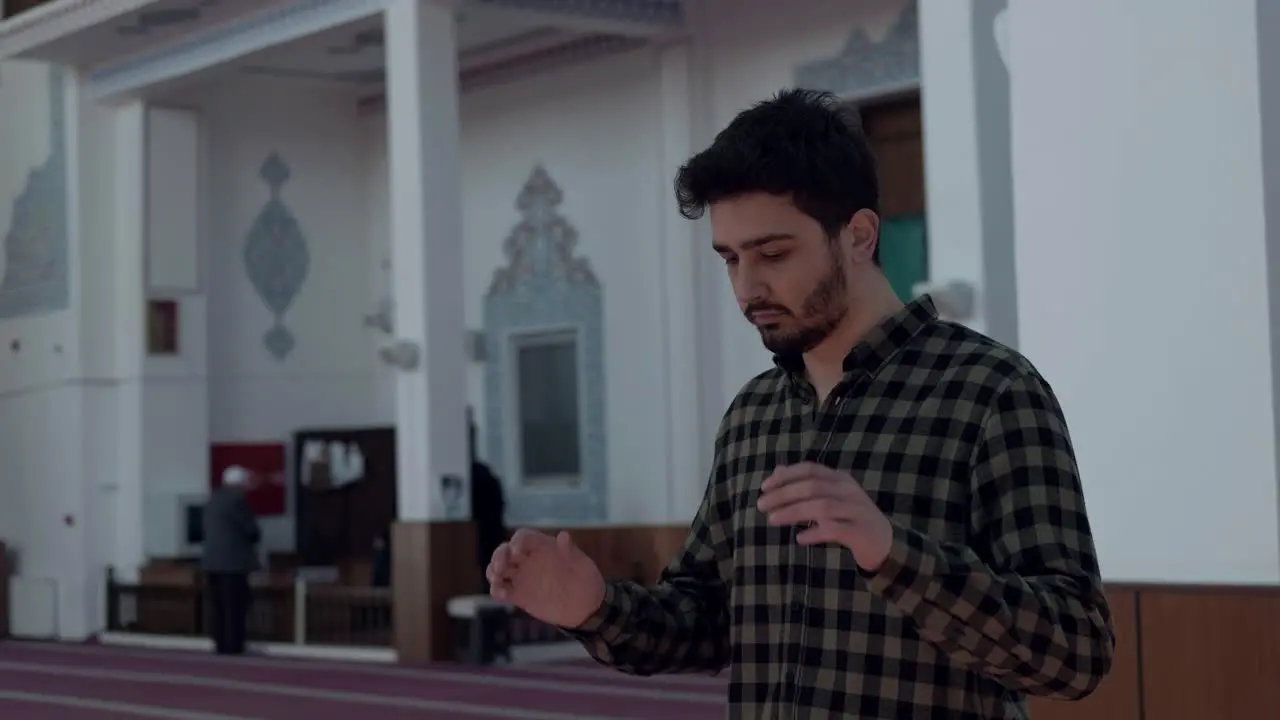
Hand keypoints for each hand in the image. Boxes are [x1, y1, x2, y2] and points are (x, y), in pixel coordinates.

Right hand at [486, 529, 606, 628]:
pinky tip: (502, 593)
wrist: (586, 607)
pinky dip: (497, 590)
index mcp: (543, 547)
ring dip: (493, 571)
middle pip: (505, 551)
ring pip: (499, 569)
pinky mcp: (519, 595)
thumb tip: (563, 535)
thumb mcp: (582, 566)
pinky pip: (502, 589)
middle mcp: (529, 559)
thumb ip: (570, 551)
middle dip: (498, 556)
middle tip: (500, 567)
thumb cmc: (586, 581)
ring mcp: (523, 577)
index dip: (517, 542)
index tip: (517, 552)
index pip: (523, 537)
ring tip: (497, 579)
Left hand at [756, 462, 894, 571]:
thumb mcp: (830, 497)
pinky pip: (835, 530)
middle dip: (783, 494)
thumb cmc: (851, 518)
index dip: (785, 476)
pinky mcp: (860, 532)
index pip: (809, 469)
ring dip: (793, 512)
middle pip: (812, 487)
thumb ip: (807, 484)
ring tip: (772, 520)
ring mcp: (856, 511)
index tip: (764, 487)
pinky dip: (815, 533)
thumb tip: (777, 471)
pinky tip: (800, 538)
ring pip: (821, 507)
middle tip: (761, 505)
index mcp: (840, 479)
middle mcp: (849, 491)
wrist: (885, 542)